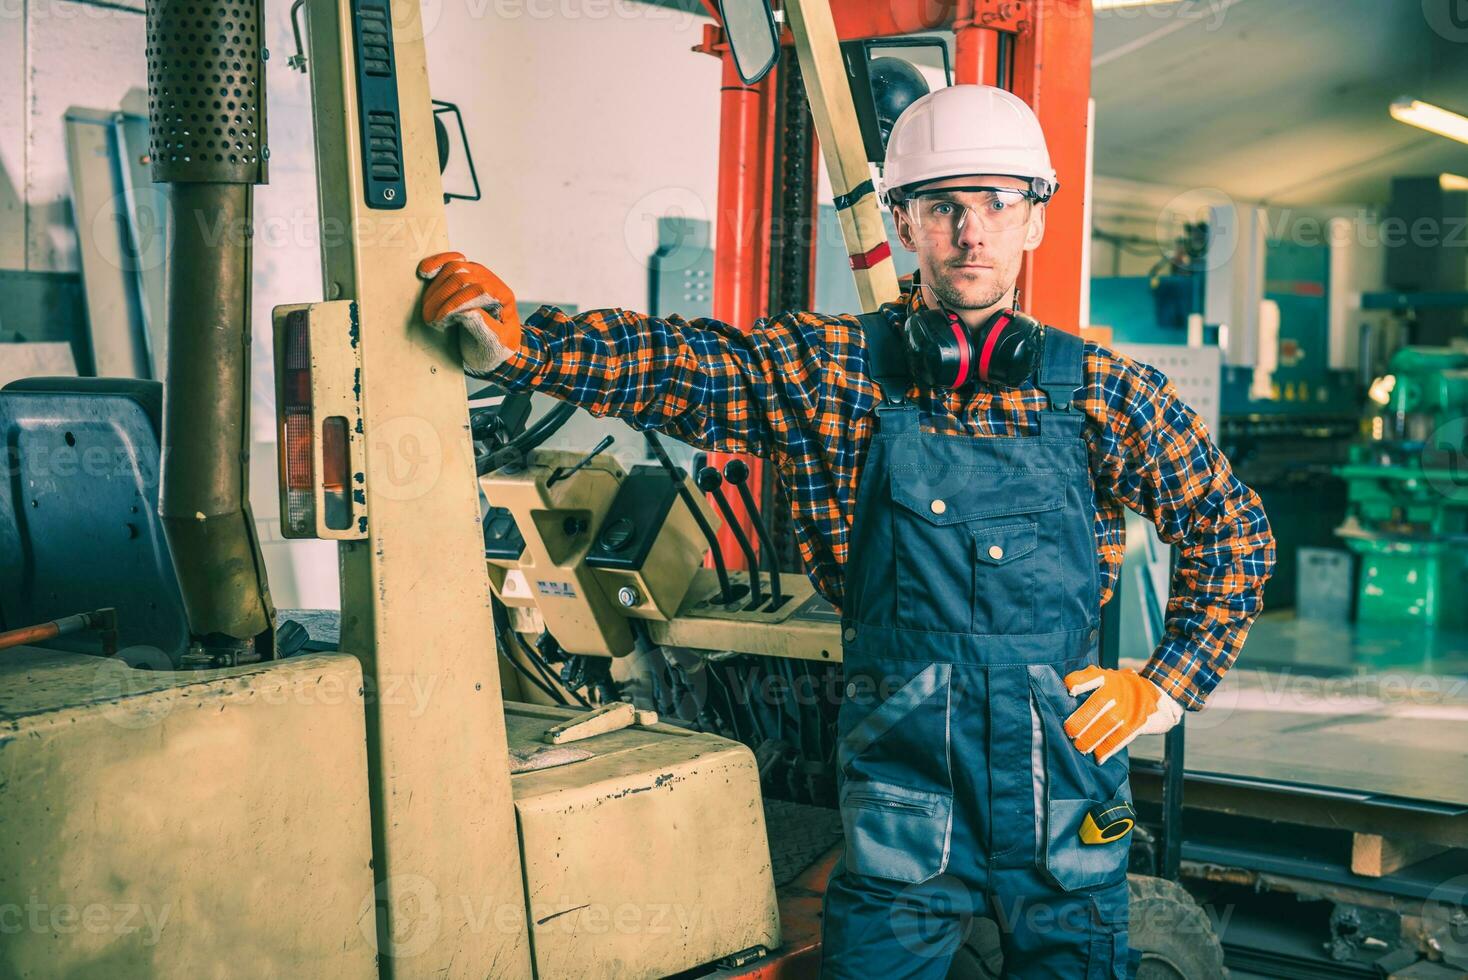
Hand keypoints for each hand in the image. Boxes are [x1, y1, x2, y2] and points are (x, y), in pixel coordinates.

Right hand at [416, 251, 522, 373]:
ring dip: (435, 288)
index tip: (440, 320)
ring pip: (453, 268)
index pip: (478, 290)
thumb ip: (485, 328)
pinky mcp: (465, 274)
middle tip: (430, 319)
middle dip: (442, 298)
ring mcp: (478, 275)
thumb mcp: (495, 345)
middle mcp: (492, 281)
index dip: (454, 304)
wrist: (495, 346)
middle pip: (462, 277)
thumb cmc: (497, 347)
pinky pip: (451, 261)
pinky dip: (436, 264)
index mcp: (503, 297)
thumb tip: (467, 312)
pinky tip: (424, 272)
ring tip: (428, 310)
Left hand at [1062, 666, 1182, 763]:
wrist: (1161, 698)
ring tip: (1080, 747)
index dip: (1080, 682)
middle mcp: (1120, 689)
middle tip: (1069, 732)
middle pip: (1099, 702)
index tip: (1070, 690)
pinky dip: (1109, 748)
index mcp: (1109, 678)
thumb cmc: (1123, 690)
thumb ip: (1088, 684)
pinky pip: (1123, 736)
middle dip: (1082, 719)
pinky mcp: (1139, 722)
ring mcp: (1131, 706)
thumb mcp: (1109, 680)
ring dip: (1092, 737)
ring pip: (1109, 722)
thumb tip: (1061, 700)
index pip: (1092, 676)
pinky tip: (1098, 758)